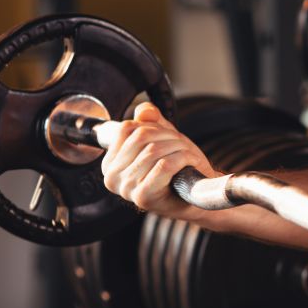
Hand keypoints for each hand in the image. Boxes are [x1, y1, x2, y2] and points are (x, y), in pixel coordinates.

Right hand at [100, 102, 216, 220]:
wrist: (197, 193)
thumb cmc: (178, 167)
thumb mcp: (163, 138)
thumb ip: (151, 121)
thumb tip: (144, 111)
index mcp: (111, 162)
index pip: (127, 128)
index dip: (154, 127)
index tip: (167, 137)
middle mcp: (112, 177)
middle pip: (142, 136)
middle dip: (169, 136)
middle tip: (182, 145)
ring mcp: (126, 188)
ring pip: (154, 150)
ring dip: (179, 147)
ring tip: (187, 155)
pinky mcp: (143, 197)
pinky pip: (164, 165)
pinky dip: (183, 159)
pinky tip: (190, 163)